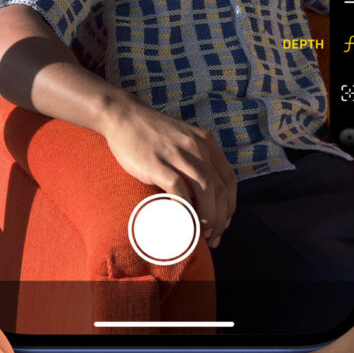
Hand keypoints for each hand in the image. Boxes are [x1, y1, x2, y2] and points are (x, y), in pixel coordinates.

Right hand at [100, 96, 236, 244]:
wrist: (123, 116)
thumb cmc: (151, 133)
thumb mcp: (184, 138)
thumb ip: (198, 158)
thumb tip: (207, 192)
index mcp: (206, 142)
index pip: (229, 179)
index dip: (230, 205)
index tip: (224, 222)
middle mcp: (197, 147)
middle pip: (220, 189)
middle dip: (220, 218)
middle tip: (213, 236)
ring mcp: (177, 154)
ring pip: (205, 191)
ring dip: (207, 217)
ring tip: (201, 233)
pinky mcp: (157, 164)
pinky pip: (178, 191)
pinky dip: (184, 209)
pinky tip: (181, 221)